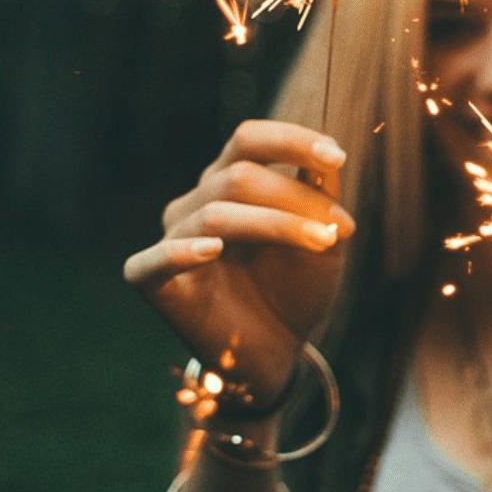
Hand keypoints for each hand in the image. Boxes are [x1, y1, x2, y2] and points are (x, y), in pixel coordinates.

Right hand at [123, 119, 354, 402]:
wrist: (277, 351)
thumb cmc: (294, 288)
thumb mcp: (323, 238)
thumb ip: (322, 196)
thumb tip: (329, 157)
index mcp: (229, 181)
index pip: (249, 140)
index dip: (290, 140)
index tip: (335, 156)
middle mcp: (196, 202)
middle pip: (238, 177)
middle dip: (295, 198)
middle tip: (340, 230)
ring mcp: (172, 238)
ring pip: (215, 213)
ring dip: (277, 224)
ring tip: (323, 244)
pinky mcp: (151, 280)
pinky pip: (157, 259)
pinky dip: (183, 250)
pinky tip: (213, 249)